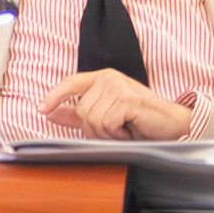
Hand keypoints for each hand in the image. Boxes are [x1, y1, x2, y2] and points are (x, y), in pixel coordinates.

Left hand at [41, 69, 194, 141]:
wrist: (171, 126)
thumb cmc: (141, 121)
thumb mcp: (105, 116)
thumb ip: (78, 114)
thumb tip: (51, 113)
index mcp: (103, 79)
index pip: (71, 83)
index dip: (55, 96)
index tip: (42, 110)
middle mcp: (109, 78)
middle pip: (81, 111)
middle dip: (95, 129)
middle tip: (116, 130)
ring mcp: (118, 86)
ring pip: (92, 119)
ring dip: (108, 133)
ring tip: (124, 129)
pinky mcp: (127, 99)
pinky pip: (106, 123)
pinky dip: (117, 134)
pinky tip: (130, 130)